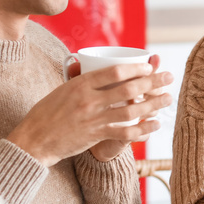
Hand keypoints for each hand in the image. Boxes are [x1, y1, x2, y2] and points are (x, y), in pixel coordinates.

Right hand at [8, 55, 173, 166]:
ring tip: (168, 98)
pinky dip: (143, 128)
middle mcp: (89, 100)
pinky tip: (155, 125)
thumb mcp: (62, 89)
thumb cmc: (47, 112)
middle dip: (153, 81)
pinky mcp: (96, 135)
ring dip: (153, 104)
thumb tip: (91, 64)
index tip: (150, 66)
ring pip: (131, 110)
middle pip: (128, 89)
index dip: (136, 68)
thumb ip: (80, 79)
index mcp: (81, 84)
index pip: (115, 72)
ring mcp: (93, 118)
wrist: (35, 139)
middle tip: (169, 76)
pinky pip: (125, 132)